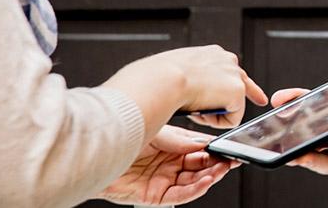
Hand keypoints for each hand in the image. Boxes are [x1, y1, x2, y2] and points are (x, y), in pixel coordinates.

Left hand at [99, 125, 237, 205]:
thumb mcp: (159, 132)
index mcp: (170, 148)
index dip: (215, 152)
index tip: (229, 149)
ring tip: (221, 170)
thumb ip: (182, 140)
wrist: (96, 149)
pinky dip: (194, 190)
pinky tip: (205, 181)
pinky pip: (179, 195)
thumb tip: (204, 142)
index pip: (199, 151)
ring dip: (209, 177)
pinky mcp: (153, 195)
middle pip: (199, 168)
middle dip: (216, 165)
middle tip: (230, 160)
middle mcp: (167, 164)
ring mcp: (161, 180)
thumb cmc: (121, 135)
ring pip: (192, 183)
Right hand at [150, 45, 268, 128]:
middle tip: (253, 102)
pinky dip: (216, 122)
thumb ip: (186, 77)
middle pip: (241, 84)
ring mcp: (234, 75)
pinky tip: (201, 112)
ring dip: (214, 113)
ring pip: (231, 105)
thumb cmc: (158, 77)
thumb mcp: (174, 71)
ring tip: (193, 107)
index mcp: (211, 54)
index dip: (235, 83)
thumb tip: (181, 88)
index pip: (230, 69)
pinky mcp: (237, 92)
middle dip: (244, 96)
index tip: (252, 92)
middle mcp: (226, 60)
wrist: (163, 79)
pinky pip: (231, 120)